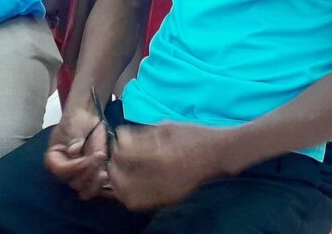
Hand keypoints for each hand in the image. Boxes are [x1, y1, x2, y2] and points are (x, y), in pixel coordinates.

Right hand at [45, 104, 111, 200]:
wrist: (88, 116)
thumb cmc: (76, 120)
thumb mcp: (72, 126)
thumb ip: (72, 139)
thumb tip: (73, 151)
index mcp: (54, 159)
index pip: (60, 170)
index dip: (74, 167)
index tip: (86, 158)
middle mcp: (65, 171)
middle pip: (74, 183)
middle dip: (88, 172)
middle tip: (98, 158)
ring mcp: (80, 174)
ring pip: (85, 189)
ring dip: (95, 182)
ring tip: (104, 170)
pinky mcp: (93, 174)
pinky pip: (96, 187)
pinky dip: (103, 186)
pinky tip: (109, 176)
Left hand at [109, 123, 224, 210]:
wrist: (217, 153)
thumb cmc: (193, 135)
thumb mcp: (166, 127)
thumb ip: (142, 134)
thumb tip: (120, 136)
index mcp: (160, 154)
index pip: (124, 155)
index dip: (118, 145)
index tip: (120, 138)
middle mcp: (160, 177)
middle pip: (122, 179)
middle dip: (114, 167)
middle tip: (117, 157)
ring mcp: (164, 191)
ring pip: (128, 196)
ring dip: (119, 184)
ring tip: (121, 171)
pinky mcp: (168, 199)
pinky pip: (140, 203)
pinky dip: (129, 194)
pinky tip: (131, 183)